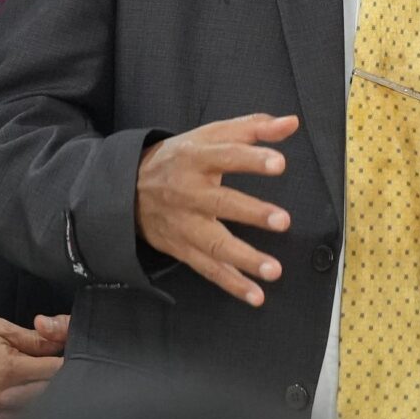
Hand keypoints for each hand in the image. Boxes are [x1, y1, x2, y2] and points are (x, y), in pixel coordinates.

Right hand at [0, 314, 72, 418]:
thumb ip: (31, 339)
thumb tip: (57, 344)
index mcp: (11, 369)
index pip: (54, 371)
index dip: (67, 361)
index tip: (72, 352)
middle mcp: (4, 393)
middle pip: (46, 393)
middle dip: (59, 381)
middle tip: (66, 368)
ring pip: (30, 406)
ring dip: (43, 394)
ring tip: (50, 381)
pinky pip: (12, 410)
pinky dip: (24, 403)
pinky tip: (29, 392)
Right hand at [135, 113, 295, 306]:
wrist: (128, 189)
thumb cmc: (183, 157)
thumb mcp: (211, 135)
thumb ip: (253, 127)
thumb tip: (291, 123)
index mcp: (197, 158)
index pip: (226, 156)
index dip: (252, 159)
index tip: (280, 164)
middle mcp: (189, 192)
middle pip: (221, 203)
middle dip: (252, 213)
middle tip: (283, 221)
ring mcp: (185, 224)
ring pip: (214, 244)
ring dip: (244, 259)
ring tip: (274, 270)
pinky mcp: (182, 248)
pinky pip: (208, 269)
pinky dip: (232, 284)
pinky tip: (256, 295)